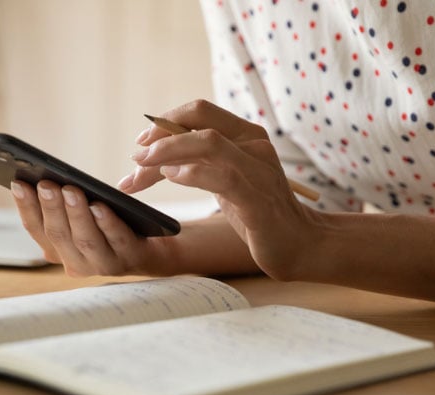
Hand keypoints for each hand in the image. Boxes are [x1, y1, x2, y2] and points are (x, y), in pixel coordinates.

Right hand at [10, 179, 181, 276]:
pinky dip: (106, 223)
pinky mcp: (130, 259)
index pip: (36, 229)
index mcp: (58, 251)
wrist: (151, 250)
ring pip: (85, 240)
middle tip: (46, 184)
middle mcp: (76, 263)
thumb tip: (44, 176)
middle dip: (50, 207)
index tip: (18, 183)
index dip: (26, 206)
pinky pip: (116, 240)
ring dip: (76, 214)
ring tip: (70, 189)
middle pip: (58, 235)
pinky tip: (100, 205)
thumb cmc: (110, 226)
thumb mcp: (82, 217)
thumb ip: (63, 205)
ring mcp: (103, 264)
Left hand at [122, 99, 322, 279]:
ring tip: (142, 167)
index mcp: (246, 135)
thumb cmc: (256, 213)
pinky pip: (222, 176)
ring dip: (167, 152)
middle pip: (199, 121)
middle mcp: (254, 145)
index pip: (200, 111)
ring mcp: (258, 169)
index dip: (165, 121)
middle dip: (159, 136)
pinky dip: (191, 173)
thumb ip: (198, 164)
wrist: (300, 244)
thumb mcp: (225, 181)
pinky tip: (171, 178)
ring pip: (207, 143)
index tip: (141, 143)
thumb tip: (153, 159)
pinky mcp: (258, 198)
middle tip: (134, 157)